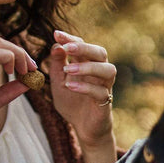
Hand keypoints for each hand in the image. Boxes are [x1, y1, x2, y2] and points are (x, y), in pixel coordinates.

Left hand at [47, 29, 116, 162]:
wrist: (83, 128)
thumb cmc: (72, 103)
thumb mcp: (58, 83)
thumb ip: (56, 66)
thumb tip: (56, 45)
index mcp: (87, 65)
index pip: (83, 46)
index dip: (71, 39)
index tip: (56, 34)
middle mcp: (99, 73)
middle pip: (100, 53)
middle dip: (84, 47)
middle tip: (67, 48)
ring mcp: (105, 87)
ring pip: (107, 70)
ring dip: (87, 67)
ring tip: (68, 69)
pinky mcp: (105, 102)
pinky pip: (101, 92)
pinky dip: (85, 87)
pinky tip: (70, 86)